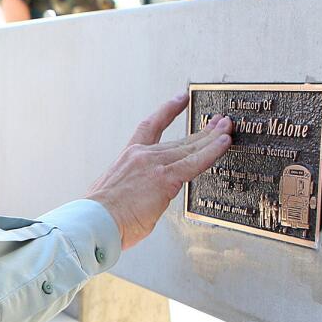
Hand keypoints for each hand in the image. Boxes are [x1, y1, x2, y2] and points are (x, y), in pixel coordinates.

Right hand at [86, 94, 232, 249]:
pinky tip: (224, 143)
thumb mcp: (110, 193)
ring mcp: (153, 165)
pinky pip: (195, 162)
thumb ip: (129, 188)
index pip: (149, 126)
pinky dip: (212, 151)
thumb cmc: (99, 216)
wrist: (94, 222)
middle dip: (201, 131)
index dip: (167, 110)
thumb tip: (136, 197)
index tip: (180, 99)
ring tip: (227, 129)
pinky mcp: (165, 178)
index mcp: (126, 157)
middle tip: (218, 123)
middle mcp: (141, 155)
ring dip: (213, 137)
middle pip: (178, 139)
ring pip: (190, 148)